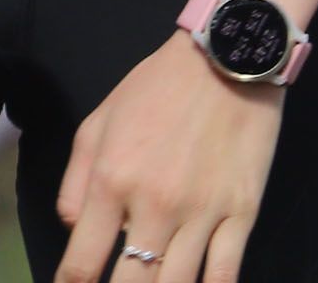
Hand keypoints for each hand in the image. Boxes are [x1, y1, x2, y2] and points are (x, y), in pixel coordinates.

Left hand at [51, 33, 283, 282]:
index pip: (82, 263)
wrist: (225, 57)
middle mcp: (153, 206)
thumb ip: (76, 183)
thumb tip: (75, 234)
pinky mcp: (242, 214)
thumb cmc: (156, 88)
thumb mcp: (97, 123)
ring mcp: (201, 214)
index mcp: (111, 181)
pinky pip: (224, 274)